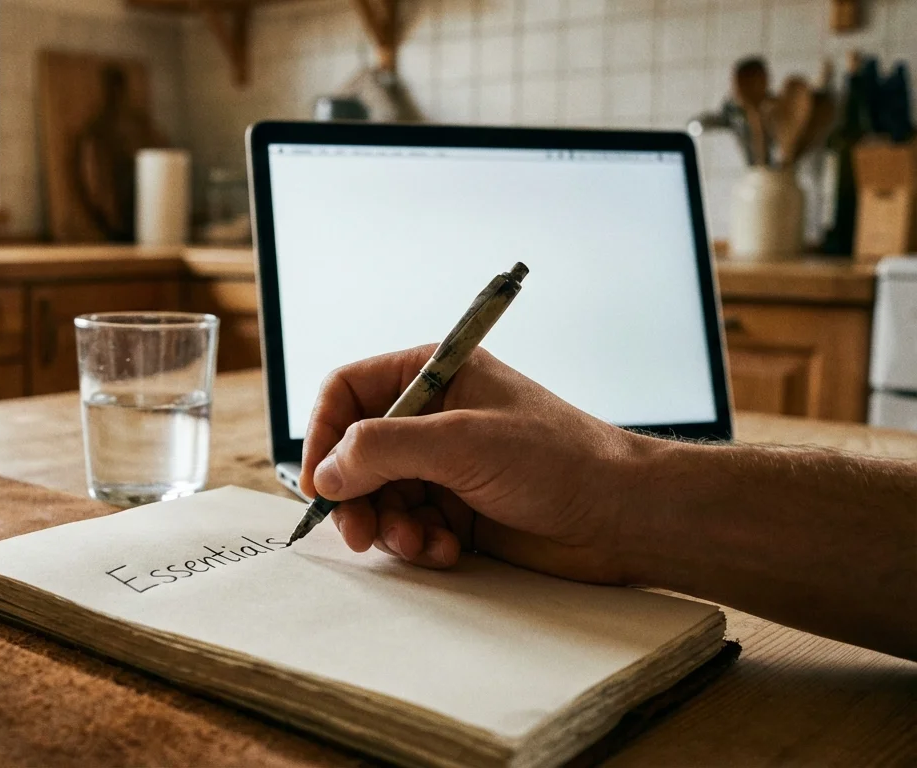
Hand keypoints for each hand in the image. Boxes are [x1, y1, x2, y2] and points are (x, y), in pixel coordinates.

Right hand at [300, 346, 653, 583]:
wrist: (623, 516)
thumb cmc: (560, 460)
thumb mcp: (463, 442)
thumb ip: (384, 449)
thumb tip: (327, 472)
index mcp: (433, 374)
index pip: (347, 392)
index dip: (323, 434)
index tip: (320, 482)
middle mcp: (432, 416)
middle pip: (354, 452)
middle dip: (355, 495)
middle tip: (360, 533)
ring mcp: (444, 464)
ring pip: (377, 496)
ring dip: (388, 526)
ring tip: (419, 543)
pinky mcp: (456, 509)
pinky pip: (407, 526)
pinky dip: (417, 544)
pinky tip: (447, 552)